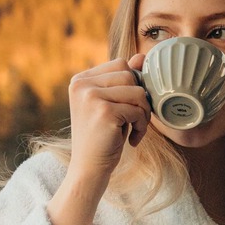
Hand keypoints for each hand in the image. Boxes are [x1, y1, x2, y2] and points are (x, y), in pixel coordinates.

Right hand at [64, 52, 150, 182]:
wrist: (89, 169)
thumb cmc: (104, 137)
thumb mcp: (113, 104)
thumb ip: (124, 81)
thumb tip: (142, 56)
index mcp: (81, 79)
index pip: (120, 64)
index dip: (133, 85)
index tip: (128, 107)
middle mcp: (82, 84)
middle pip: (130, 75)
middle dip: (140, 99)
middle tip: (134, 120)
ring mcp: (90, 96)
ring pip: (138, 92)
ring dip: (143, 114)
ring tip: (133, 129)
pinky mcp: (103, 111)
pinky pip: (138, 110)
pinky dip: (141, 127)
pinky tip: (131, 139)